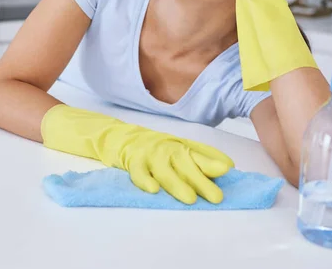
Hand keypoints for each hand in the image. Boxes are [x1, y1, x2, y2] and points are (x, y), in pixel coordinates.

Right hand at [41, 104, 233, 203]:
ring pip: (162, 168)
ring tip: (189, 199)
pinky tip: (152, 190)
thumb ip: (193, 155)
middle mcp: (160, 144)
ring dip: (177, 183)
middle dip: (201, 179)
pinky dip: (143, 179)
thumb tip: (225, 165)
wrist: (104, 132)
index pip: (195, 149)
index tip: (227, 169)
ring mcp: (143, 150)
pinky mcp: (126, 157)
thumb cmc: (141, 144)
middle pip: (183, 162)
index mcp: (172, 142)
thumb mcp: (167, 147)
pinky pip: (135, 169)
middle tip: (216, 196)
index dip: (210, 159)